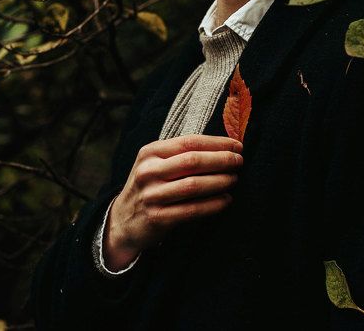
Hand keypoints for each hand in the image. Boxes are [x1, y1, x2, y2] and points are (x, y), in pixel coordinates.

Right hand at [103, 135, 243, 269]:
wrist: (123, 221)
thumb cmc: (149, 187)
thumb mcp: (156, 164)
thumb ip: (181, 154)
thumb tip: (224, 146)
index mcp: (150, 152)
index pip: (189, 142)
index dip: (217, 143)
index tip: (237, 145)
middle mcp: (149, 172)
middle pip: (193, 161)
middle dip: (222, 160)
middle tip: (239, 161)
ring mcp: (152, 195)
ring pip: (194, 185)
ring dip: (220, 181)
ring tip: (234, 179)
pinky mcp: (158, 218)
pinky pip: (192, 209)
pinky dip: (213, 204)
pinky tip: (226, 200)